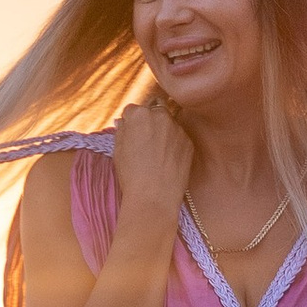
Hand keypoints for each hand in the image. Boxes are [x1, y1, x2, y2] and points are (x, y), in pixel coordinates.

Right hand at [109, 92, 192, 215]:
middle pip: (154, 110)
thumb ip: (122, 130)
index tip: (132, 134)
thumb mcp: (118, 150)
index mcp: (139, 114)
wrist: (154, 196)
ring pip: (168, 123)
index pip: (133, 110)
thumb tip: (124, 121)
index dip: (131, 122)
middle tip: (146, 141)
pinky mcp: (188, 141)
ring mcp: (177, 127)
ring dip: (163, 131)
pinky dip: (174, 144)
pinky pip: (179, 137)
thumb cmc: (132, 175)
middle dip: (150, 121)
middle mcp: (160, 115)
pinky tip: (167, 160)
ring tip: (157, 154)